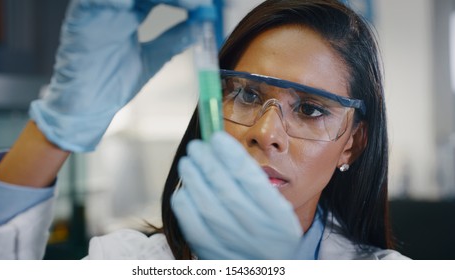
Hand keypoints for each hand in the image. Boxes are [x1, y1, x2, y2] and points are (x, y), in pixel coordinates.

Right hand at [30, 0, 211, 151]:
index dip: (183, 0)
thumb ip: (172, 40)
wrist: (84, 109)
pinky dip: (127, 0)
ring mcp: (98, 9)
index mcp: (126, 12)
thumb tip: (198, 28)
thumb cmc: (109, 85)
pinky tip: (159, 3)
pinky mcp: (83, 17)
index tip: (206, 6)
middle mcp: (112, 6)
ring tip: (192, 5)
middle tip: (202, 4)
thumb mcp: (151, 59)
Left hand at [171, 132, 302, 258]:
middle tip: (197, 146)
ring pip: (207, 206)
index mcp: (279, 218)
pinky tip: (186, 190)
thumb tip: (222, 150)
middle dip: (208, 163)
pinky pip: (192, 226)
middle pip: (226, 190)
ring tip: (188, 162)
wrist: (267, 273)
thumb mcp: (279, 212)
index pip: (251, 179)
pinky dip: (185, 204)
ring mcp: (234, 246)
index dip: (231, 154)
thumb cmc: (270, 235)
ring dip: (194, 179)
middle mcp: (257, 233)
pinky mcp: (212, 254)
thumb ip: (255, 185)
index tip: (217, 137)